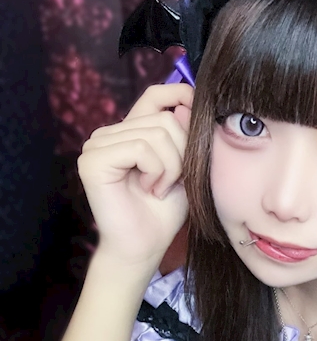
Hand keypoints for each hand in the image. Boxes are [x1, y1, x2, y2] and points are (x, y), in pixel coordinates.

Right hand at [78, 84, 193, 268]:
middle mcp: (109, 133)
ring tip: (158, 189)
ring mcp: (97, 145)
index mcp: (130, 132)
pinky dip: (156, 171)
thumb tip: (186, 103)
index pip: (155, 95)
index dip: (180, 95)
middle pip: (164, 119)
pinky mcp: (93, 160)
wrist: (145, 246)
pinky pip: (141, 148)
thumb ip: (184, 136)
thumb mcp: (184, 168)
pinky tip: (149, 189)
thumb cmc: (163, 211)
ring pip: (155, 133)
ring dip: (170, 168)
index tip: (198, 109)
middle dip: (182, 154)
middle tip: (171, 183)